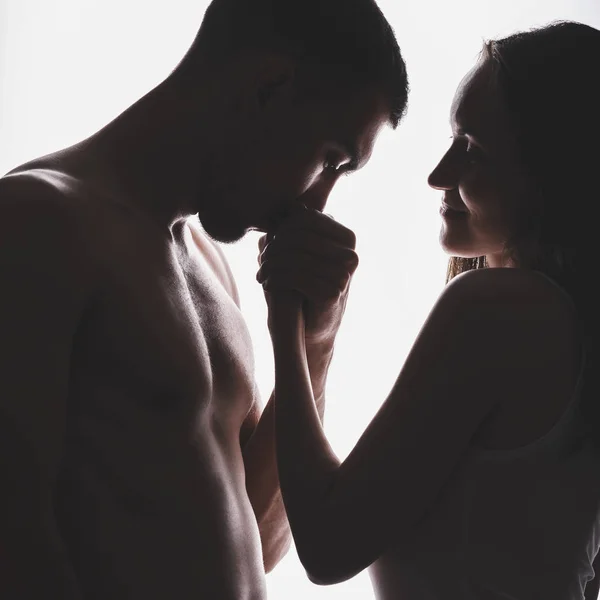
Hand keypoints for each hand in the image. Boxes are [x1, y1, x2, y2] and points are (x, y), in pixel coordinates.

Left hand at [256, 203, 358, 347]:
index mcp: (347, 238)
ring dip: (270, 265)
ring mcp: (344, 275)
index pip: (306, 219)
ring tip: (261, 272)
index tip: (268, 241)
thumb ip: (300, 229)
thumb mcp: (305, 253)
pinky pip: (294, 277)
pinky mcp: (332, 293)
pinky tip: (266, 284)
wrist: (315, 328)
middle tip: (261, 260)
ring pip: (293, 257)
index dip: (282, 228)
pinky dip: (275, 279)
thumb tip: (293, 206)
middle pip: (298, 236)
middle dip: (274, 247)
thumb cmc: (306, 284)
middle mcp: (350, 255)